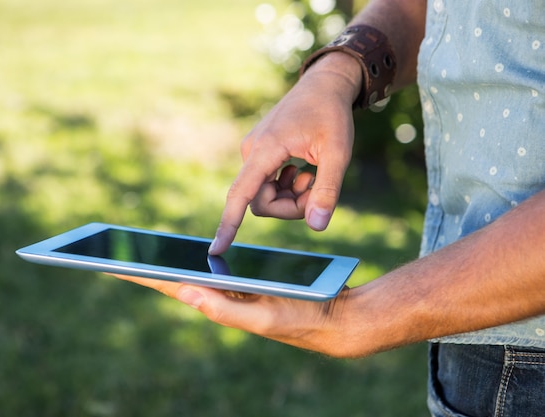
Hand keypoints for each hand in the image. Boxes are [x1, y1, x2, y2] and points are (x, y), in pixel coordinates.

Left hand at [110, 273, 362, 356]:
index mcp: (218, 304)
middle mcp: (220, 298)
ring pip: (191, 273)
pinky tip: (184, 253)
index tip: (105, 261)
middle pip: (173, 278)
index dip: (138, 274)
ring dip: (163, 262)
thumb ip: (225, 310)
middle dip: (142, 264)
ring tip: (136, 250)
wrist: (336, 319)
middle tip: (110, 249)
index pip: (169, 286)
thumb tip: (184, 292)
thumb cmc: (303, 318)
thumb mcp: (264, 318)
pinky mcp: (247, 282)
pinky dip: (194, 259)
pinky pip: (214, 268)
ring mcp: (232, 291)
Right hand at [209, 52, 361, 253]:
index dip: (228, 224)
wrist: (324, 84)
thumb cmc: (332, 114)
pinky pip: (266, 184)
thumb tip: (317, 227)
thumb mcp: (338, 153)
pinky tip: (303, 170)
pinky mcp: (259, 153)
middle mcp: (251, 151)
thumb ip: (326, 190)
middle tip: (317, 190)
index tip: (216, 251)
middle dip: (290, 206)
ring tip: (312, 175)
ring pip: (264, 195)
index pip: (241, 195)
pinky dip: (286, 186)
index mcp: (265, 150)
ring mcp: (253, 152)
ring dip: (290, 196)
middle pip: (260, 202)